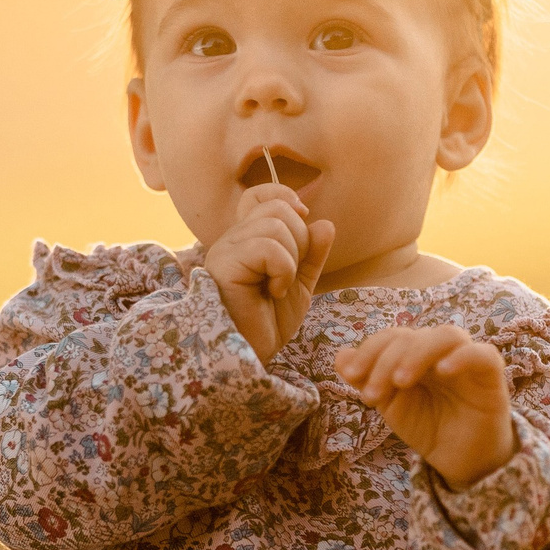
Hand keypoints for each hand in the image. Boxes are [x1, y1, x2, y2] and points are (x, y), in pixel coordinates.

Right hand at [204, 182, 336, 363]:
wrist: (250, 355)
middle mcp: (232, 239)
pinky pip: (268, 247)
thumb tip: (325, 223)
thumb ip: (312, 255)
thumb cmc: (267, 324)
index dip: (285, 198)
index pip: (260, 194)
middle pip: (278, 208)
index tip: (303, 222)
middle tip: (289, 275)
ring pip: (276, 225)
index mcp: (247, 239)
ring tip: (279, 286)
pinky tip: (272, 292)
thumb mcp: (299, 286)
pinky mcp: (224, 265)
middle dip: (299, 240)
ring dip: (291, 259)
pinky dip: (282, 270)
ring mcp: (226, 250)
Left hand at [335, 324, 515, 487]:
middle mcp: (440, 351)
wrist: (460, 460)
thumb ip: (368, 380)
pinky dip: (461, 357)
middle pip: (413, 335)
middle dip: (386, 360)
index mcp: (415, 353)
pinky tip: (442, 371)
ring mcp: (467, 359)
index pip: (391, 337)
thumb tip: (340, 357)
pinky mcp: (491, 374)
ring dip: (418, 353)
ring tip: (400, 381)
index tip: (351, 376)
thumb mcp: (391, 405)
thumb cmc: (428, 426)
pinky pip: (482, 353)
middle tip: (372, 393)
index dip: (369, 351)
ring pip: (446, 335)